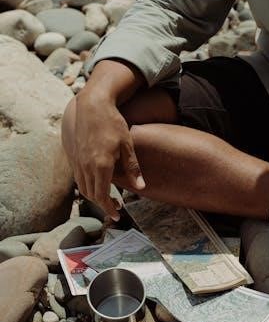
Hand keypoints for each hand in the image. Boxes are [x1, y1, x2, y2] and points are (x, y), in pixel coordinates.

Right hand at [71, 91, 144, 220]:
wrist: (92, 105)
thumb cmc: (112, 123)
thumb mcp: (127, 145)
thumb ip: (133, 168)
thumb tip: (142, 188)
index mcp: (101, 165)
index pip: (102, 196)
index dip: (109, 209)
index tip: (117, 216)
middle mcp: (86, 166)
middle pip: (91, 195)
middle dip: (103, 205)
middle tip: (116, 208)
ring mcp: (77, 160)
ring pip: (83, 187)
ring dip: (94, 196)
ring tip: (108, 197)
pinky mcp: (73, 155)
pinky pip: (78, 177)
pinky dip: (87, 185)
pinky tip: (98, 183)